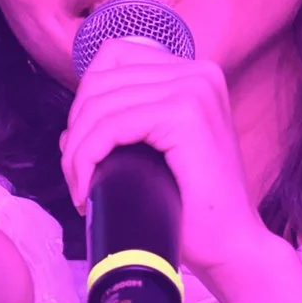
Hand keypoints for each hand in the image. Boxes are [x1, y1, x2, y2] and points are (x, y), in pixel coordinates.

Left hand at [58, 35, 281, 292]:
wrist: (231, 244)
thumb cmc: (194, 207)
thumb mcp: (160, 154)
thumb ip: (126, 128)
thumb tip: (70, 130)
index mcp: (195, 74)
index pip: (115, 59)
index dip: (85, 101)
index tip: (83, 148)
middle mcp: (198, 73)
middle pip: (102, 80)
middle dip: (77, 129)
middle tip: (78, 175)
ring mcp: (194, 90)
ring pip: (100, 106)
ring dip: (77, 150)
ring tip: (80, 187)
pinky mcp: (184, 115)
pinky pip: (110, 127)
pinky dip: (87, 157)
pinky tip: (86, 190)